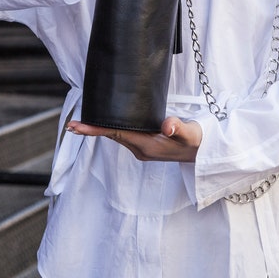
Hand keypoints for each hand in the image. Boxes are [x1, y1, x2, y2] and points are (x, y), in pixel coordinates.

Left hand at [66, 116, 201, 161]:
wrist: (206, 154)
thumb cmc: (199, 142)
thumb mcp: (191, 134)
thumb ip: (179, 128)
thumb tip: (167, 125)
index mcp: (147, 145)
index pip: (115, 134)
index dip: (95, 130)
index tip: (76, 127)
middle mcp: (142, 149)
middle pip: (112, 136)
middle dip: (92, 130)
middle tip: (72, 124)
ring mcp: (143, 149)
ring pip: (118, 136)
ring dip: (101, 130)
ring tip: (84, 123)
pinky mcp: (147, 145)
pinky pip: (125, 136)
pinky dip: (113, 129)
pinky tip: (108, 124)